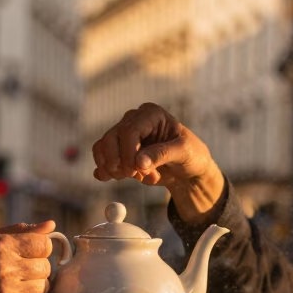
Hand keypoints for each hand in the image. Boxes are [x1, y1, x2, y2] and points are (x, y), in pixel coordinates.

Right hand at [0, 221, 56, 292]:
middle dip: (38, 267)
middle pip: (46, 266)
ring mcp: (9, 292)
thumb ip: (20, 231)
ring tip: (19, 283)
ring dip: (36, 285)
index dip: (41, 248)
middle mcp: (6, 268)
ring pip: (45, 286)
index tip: (31, 252)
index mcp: (1, 246)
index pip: (44, 244)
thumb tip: (51, 225)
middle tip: (22, 270)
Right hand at [91, 103, 225, 221]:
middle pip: (111, 138)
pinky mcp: (118, 150)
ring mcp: (124, 135)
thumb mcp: (184, 153)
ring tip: (136, 177)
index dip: (127, 152)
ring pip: (103, 148)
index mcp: (152, 114)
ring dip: (114, 168)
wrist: (187, 171)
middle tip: (131, 176)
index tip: (133, 171)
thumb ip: (162, 154)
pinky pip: (101, 157)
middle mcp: (134, 120)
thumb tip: (139, 162)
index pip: (129, 130)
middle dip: (118, 161)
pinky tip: (118, 178)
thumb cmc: (191, 156)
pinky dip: (106, 171)